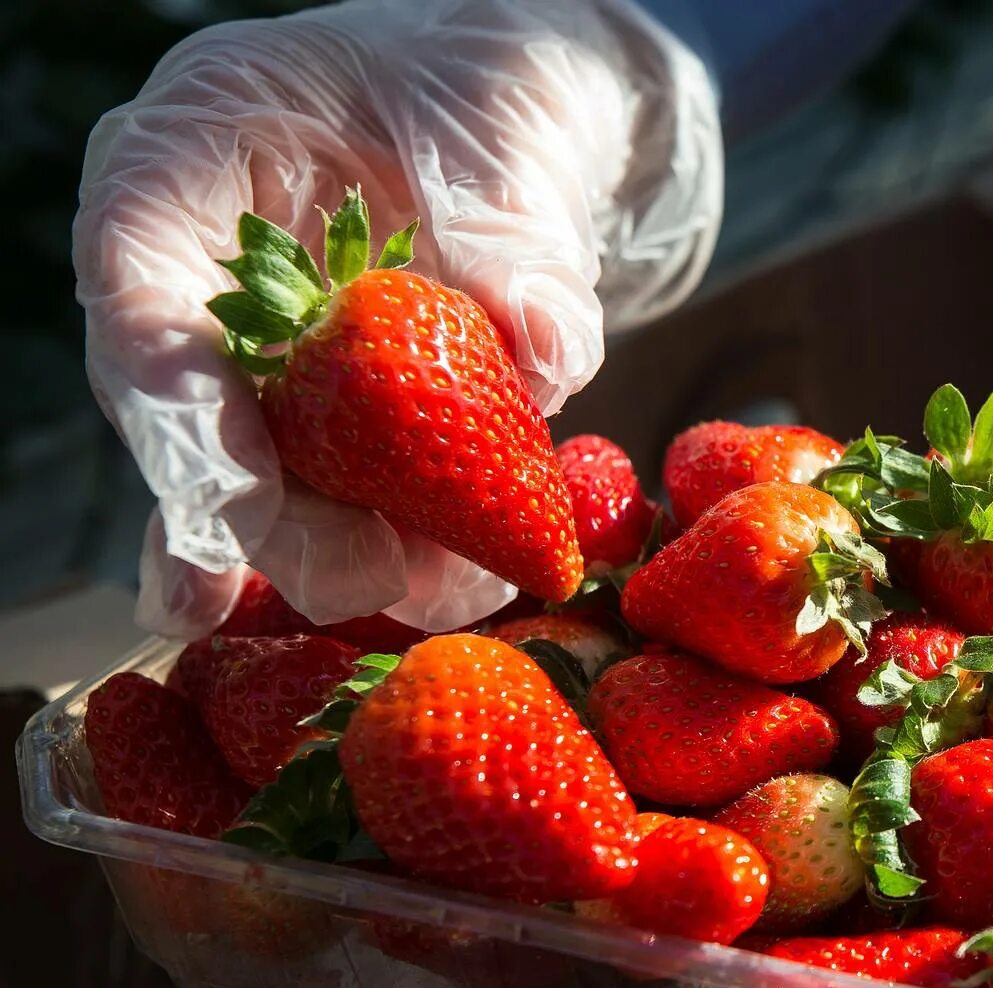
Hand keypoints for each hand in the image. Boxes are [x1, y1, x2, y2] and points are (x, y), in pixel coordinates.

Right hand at [76, 0, 720, 635]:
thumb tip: (543, 353)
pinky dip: (398, 536)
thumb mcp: (503, 126)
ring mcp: (269, 346)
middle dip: (279, 521)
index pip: (142, 305)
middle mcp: (203, 272)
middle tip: (368, 578)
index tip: (238, 503)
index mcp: (185, 165)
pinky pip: (345, 487)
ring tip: (445, 592)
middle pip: (196, 422)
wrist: (532, 107)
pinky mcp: (344, 404)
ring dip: (349, 549)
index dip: (183, 420)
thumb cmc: (489, 83)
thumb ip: (512, 238)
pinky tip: (440, 585)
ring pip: (270, 477)